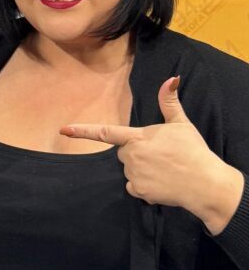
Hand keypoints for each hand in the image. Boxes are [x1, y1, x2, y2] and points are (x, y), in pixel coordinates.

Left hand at [61, 76, 244, 233]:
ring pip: (129, 170)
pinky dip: (144, 187)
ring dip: (141, 170)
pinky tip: (162, 184)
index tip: (64, 130)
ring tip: (165, 170)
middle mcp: (131, 156)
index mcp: (137, 137)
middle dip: (137, 153)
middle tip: (161, 155)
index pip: (105, 132)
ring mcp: (133, 174)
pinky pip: (133, 187)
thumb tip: (172, 78)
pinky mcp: (138, 191)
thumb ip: (169, 102)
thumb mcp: (182, 124)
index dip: (82, 131)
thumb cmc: (193, 152)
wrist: (206, 184)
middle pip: (124, 153)